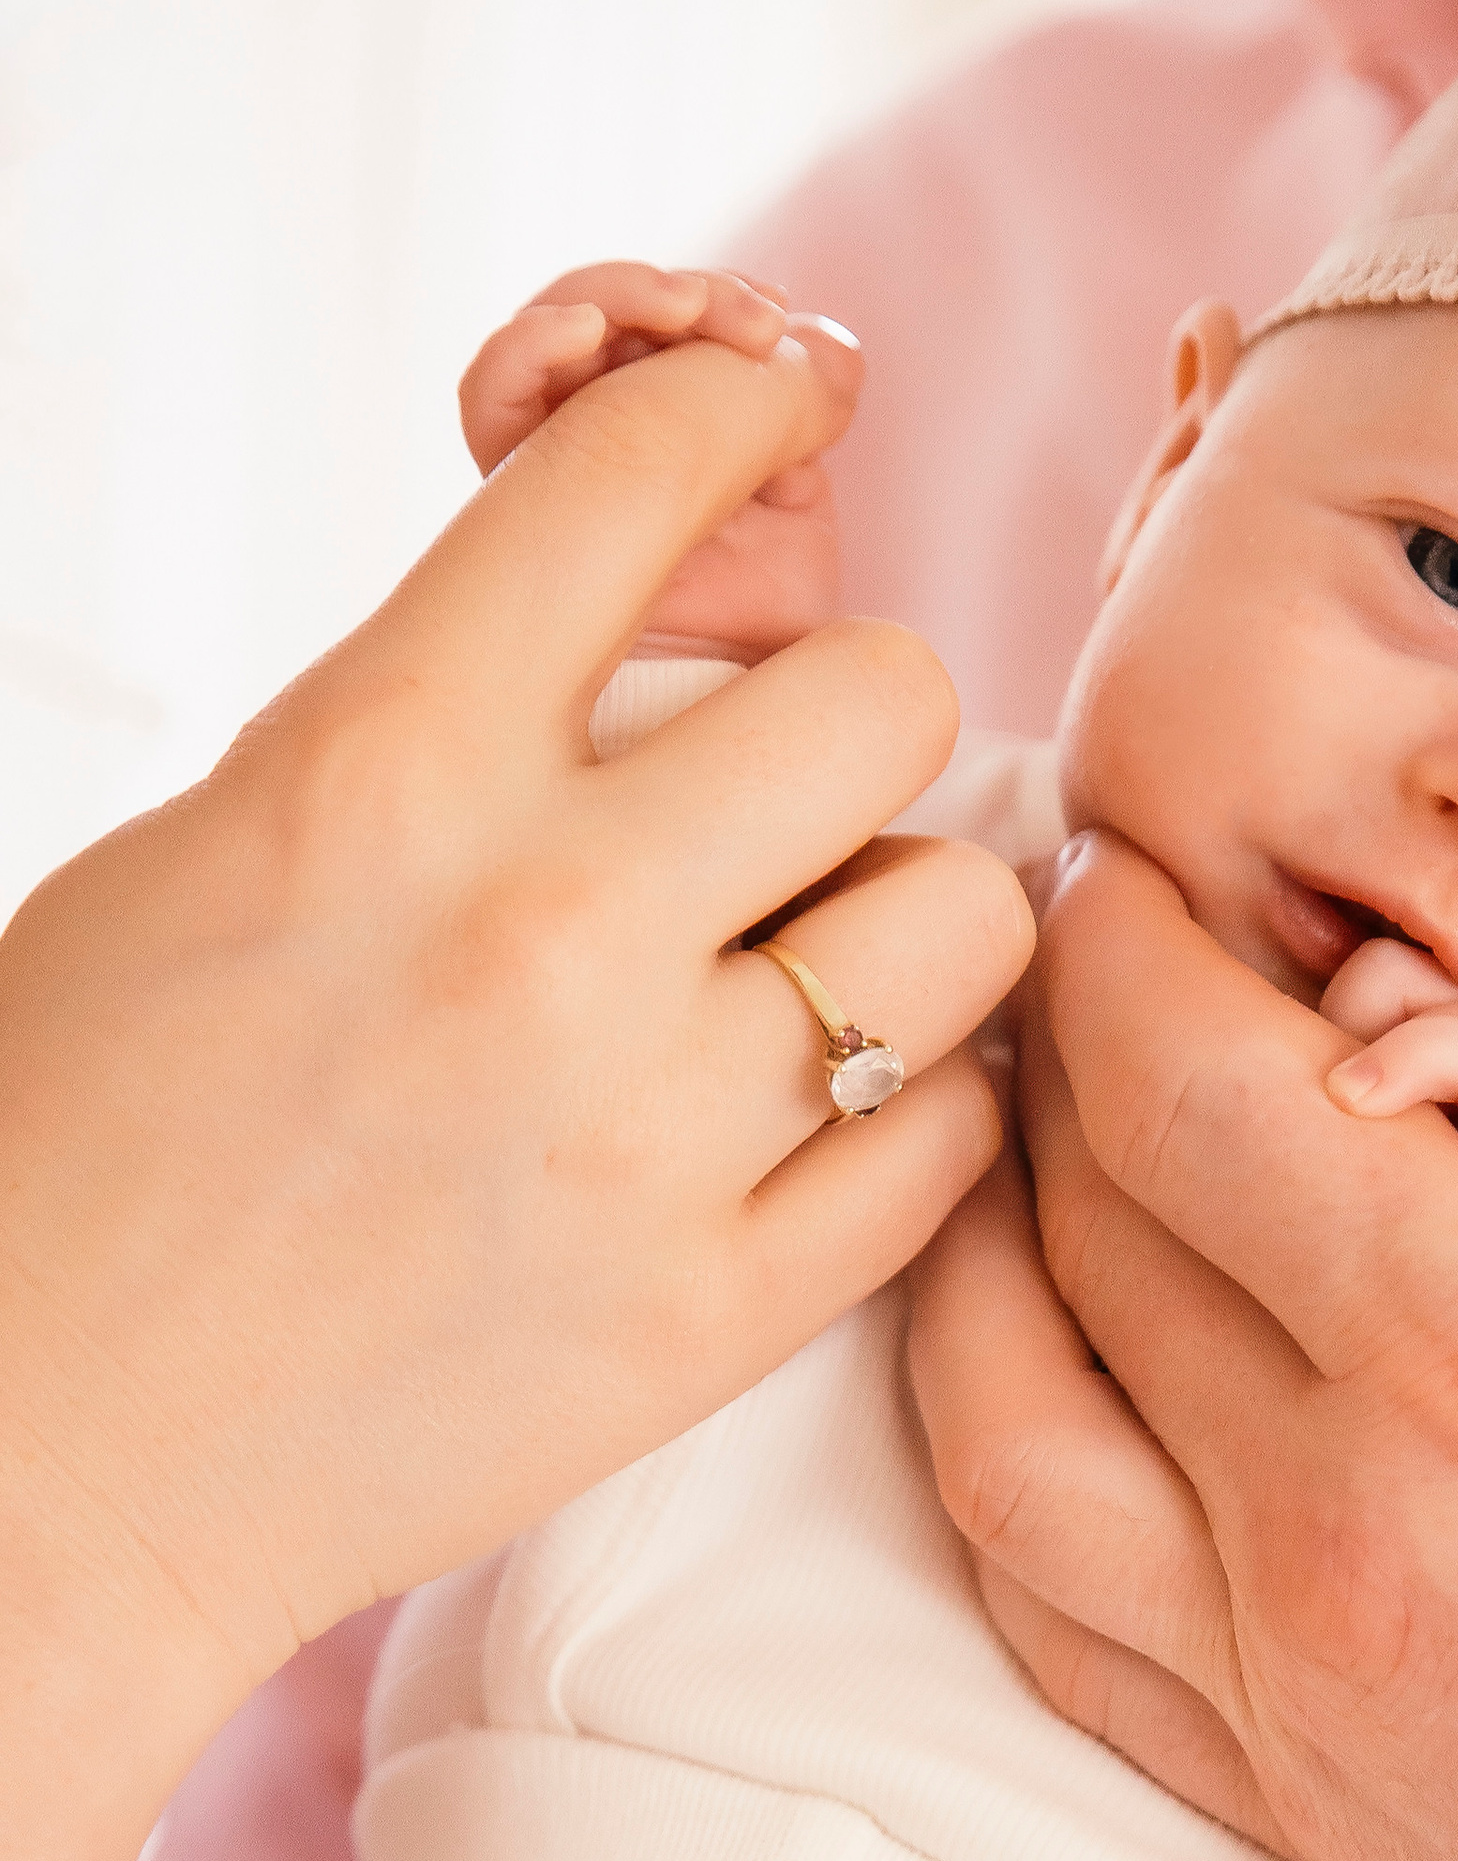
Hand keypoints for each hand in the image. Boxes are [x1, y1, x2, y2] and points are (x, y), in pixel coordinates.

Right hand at [0, 308, 1029, 1860]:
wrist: (50, 1449)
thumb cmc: (98, 1123)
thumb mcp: (227, 840)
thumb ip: (445, 717)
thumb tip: (658, 608)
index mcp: (386, 767)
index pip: (649, 480)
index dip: (737, 411)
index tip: (770, 414)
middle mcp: (546, 933)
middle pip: (885, 695)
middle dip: (847, 717)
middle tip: (792, 791)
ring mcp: (652, 1138)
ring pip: (963, 922)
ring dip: (910, 921)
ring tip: (822, 963)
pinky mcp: (713, 1318)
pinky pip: (948, 1144)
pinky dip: (918, 1111)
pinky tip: (832, 1110)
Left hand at [908, 811, 1457, 1860]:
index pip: (1189, 1091)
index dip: (1120, 950)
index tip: (1114, 870)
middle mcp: (1338, 1529)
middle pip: (1083, 1234)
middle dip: (1058, 1068)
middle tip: (1083, 976)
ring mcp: (1292, 1696)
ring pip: (1008, 1434)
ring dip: (979, 1272)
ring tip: (1020, 1165)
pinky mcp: (1298, 1817)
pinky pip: (1057, 1626)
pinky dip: (1013, 1479)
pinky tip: (1051, 1401)